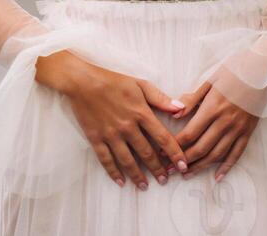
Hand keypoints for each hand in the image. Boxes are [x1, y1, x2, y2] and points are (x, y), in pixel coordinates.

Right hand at [35, 50, 188, 188]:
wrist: (83, 81)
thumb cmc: (113, 80)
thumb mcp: (140, 84)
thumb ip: (160, 98)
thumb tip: (181, 108)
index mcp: (140, 112)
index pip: (163, 137)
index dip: (174, 153)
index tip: (183, 165)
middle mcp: (128, 127)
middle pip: (147, 153)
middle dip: (158, 169)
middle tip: (165, 180)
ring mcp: (111, 135)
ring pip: (128, 160)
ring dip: (138, 175)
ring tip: (145, 186)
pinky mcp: (96, 139)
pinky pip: (106, 160)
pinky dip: (114, 173)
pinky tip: (121, 181)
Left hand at [160, 79, 258, 181]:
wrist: (261, 71)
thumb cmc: (233, 72)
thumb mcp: (210, 81)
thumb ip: (192, 99)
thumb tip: (174, 114)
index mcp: (212, 108)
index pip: (191, 133)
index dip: (176, 145)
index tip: (165, 152)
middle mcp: (224, 122)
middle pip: (202, 147)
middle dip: (185, 160)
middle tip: (172, 169)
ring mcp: (237, 129)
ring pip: (217, 154)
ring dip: (201, 166)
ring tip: (188, 174)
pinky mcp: (248, 132)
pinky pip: (236, 154)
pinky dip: (226, 167)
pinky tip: (217, 176)